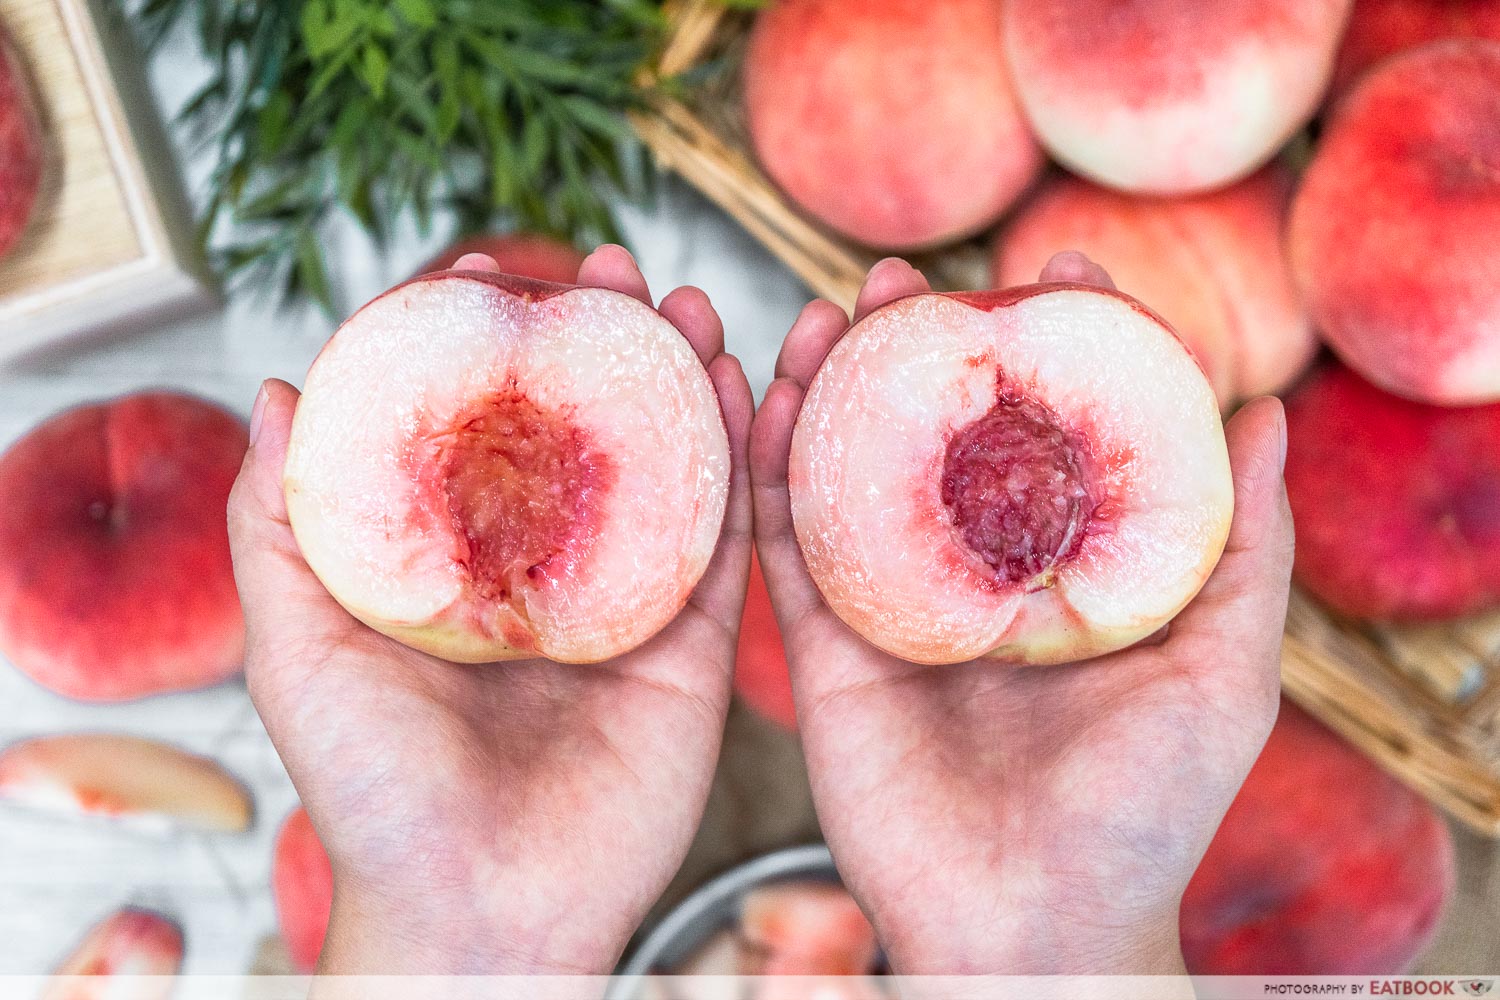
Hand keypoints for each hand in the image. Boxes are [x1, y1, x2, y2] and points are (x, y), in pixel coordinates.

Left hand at [228, 246, 753, 974]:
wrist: (478, 909)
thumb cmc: (373, 791)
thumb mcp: (297, 649)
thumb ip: (282, 527)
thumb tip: (284, 393)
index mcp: (460, 570)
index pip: (481, 432)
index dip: (489, 349)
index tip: (492, 275)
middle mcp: (547, 577)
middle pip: (584, 434)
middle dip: (600, 344)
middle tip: (608, 271)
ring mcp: (626, 608)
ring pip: (665, 470)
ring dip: (680, 380)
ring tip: (682, 300)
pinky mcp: (695, 650)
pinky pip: (727, 540)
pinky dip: (738, 459)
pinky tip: (736, 384)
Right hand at [749, 253, 1294, 974]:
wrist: (1035, 925)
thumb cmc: (1145, 810)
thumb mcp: (1223, 671)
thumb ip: (1243, 546)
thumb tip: (1269, 412)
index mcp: (1061, 573)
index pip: (1051, 433)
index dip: (1052, 346)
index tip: (1055, 269)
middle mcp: (973, 578)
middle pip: (935, 436)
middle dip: (918, 348)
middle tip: (905, 279)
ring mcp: (894, 610)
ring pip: (849, 475)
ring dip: (831, 390)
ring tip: (829, 314)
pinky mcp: (825, 652)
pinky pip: (785, 547)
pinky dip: (769, 468)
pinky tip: (768, 394)